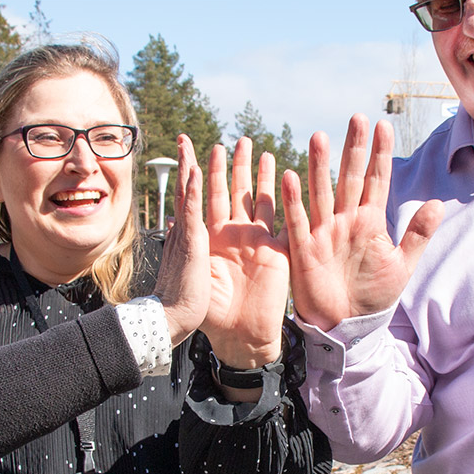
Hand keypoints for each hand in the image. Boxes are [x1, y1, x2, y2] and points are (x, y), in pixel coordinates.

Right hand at [151, 143, 207, 346]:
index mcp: (188, 238)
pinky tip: (194, 170)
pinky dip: (192, 190)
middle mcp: (185, 231)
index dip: (189, 179)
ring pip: (187, 193)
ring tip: (189, 142)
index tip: (190, 159)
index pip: (188, 202)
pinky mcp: (190, 243)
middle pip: (185, 190)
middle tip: (184, 139)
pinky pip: (192, 211)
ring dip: (190, 166)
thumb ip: (184, 248)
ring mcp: (186, 235)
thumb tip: (174, 232)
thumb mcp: (188, 268)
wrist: (173, 319)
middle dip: (186, 163)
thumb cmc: (184, 301)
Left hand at [203, 137, 289, 366]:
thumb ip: (191, 235)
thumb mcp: (195, 266)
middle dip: (239, 165)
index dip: (208, 169)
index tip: (208, 145)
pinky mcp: (278, 254)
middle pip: (238, 190)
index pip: (209, 193)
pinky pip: (288, 224)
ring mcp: (258, 242)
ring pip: (263, 201)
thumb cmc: (208, 308)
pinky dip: (293, 205)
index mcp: (213, 234)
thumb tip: (176, 210)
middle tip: (240, 139)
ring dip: (265, 178)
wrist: (234, 334)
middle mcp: (235, 233)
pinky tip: (296, 184)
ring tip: (266, 153)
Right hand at [281, 114, 441, 331]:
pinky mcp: (305, 250)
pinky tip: (290, 176)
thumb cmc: (374, 296)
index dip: (380, 154)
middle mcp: (345, 220)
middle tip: (357, 118)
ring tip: (320, 136)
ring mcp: (324, 233)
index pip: (377, 180)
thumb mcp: (402, 265)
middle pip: (350, 177)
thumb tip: (438, 203)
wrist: (348, 326)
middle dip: (353, 149)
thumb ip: (418, 234)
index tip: (384, 125)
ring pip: (322, 192)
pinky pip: (298, 222)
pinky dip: (294, 201)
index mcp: (370, 221)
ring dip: (320, 166)